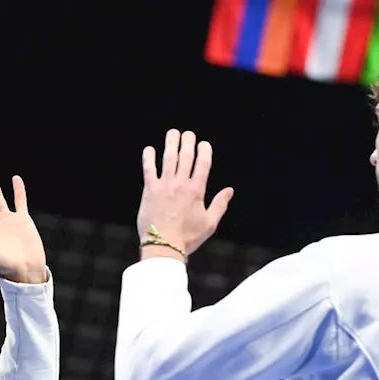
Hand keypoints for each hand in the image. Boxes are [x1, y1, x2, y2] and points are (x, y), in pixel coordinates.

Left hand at [137, 129, 234, 258]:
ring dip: (171, 143)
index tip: (204, 144)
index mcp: (197, 191)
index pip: (203, 164)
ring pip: (168, 158)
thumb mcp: (209, 223)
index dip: (204, 151)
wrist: (164, 246)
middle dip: (188, 142)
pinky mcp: (150, 190)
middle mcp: (181, 184)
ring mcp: (164, 185)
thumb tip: (229, 190)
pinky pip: (149, 169)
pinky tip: (149, 149)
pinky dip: (149, 158)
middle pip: (186, 156)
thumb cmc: (187, 237)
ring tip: (173, 133)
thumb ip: (220, 205)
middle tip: (188, 134)